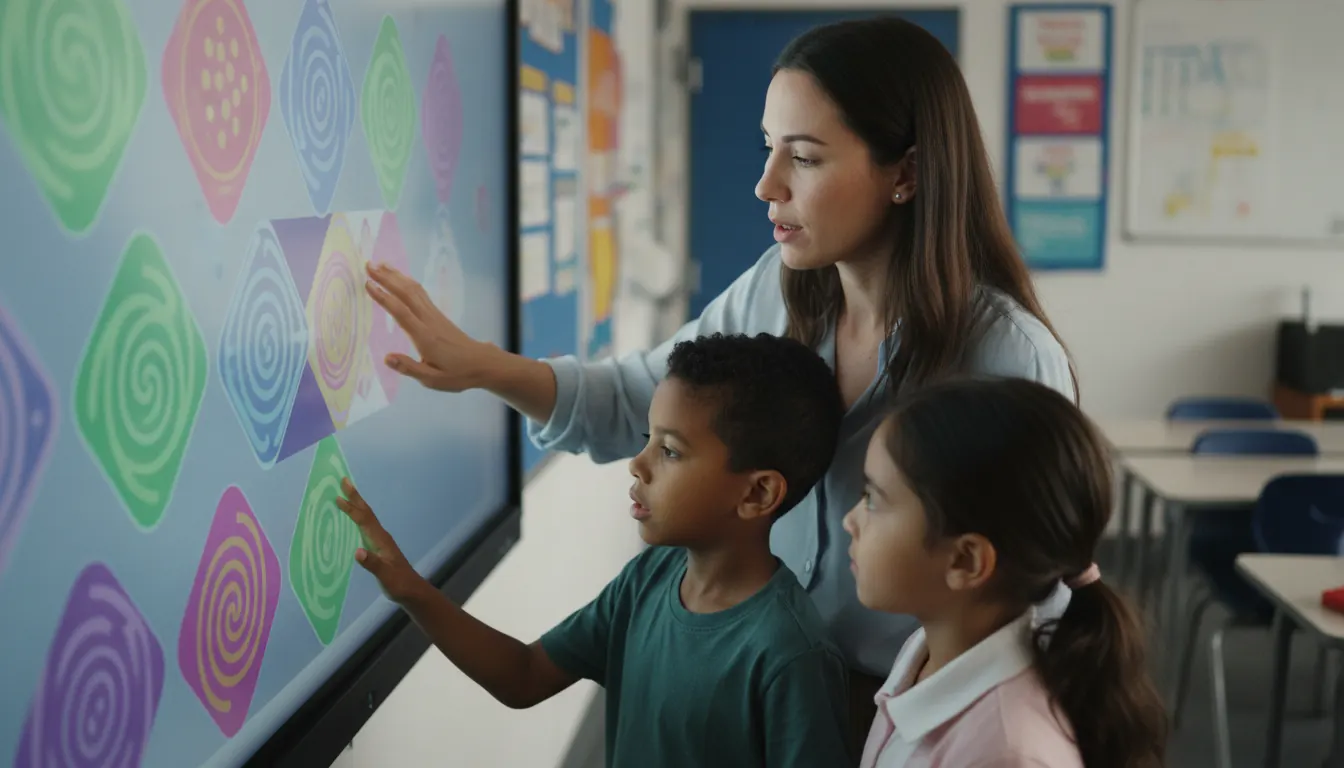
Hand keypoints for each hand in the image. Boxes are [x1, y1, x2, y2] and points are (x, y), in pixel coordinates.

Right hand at [336, 478, 427, 604]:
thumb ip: (372, 564)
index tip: (338, 496)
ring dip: (357, 505)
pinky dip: (358, 518)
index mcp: (381, 539)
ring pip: (367, 518)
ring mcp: (381, 541)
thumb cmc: (398, 582)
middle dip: (355, 497)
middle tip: (344, 480)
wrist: (412, 590)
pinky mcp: (379, 547)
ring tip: (346, 494)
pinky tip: (353, 520)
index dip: (351, 508)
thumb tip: (357, 552)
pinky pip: (366, 527)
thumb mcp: (385, 575)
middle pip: (366, 512)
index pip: (364, 520)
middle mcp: (381, 536)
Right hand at [364, 261, 493, 391]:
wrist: (482, 363)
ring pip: (414, 290)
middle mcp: (429, 321)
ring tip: (380, 265)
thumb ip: (409, 368)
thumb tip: (386, 358)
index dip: (384, 297)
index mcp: (424, 337)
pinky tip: (400, 278)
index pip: (401, 312)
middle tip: (368, 265)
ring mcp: (435, 315)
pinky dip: (408, 282)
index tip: (368, 284)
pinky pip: (420, 294)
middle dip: (387, 278)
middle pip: (406, 294)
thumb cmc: (457, 374)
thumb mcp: (432, 379)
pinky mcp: (438, 314)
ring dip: (396, 276)